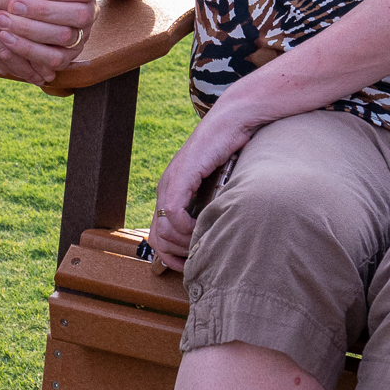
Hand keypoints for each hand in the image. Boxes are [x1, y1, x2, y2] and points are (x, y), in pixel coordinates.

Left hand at [146, 99, 262, 272]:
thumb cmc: (230, 153)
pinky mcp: (181, 176)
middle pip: (156, 237)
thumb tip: (215, 237)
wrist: (232, 123)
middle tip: (197, 260)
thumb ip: (210, 209)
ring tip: (203, 244)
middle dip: (175, 255)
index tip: (190, 266)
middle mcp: (165, 189)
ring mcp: (170, 182)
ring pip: (163, 229)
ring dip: (183, 243)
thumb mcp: (218, 189)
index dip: (171, 257)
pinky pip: (174, 212)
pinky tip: (202, 228)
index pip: (158, 235)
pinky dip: (186, 227)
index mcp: (171, 193)